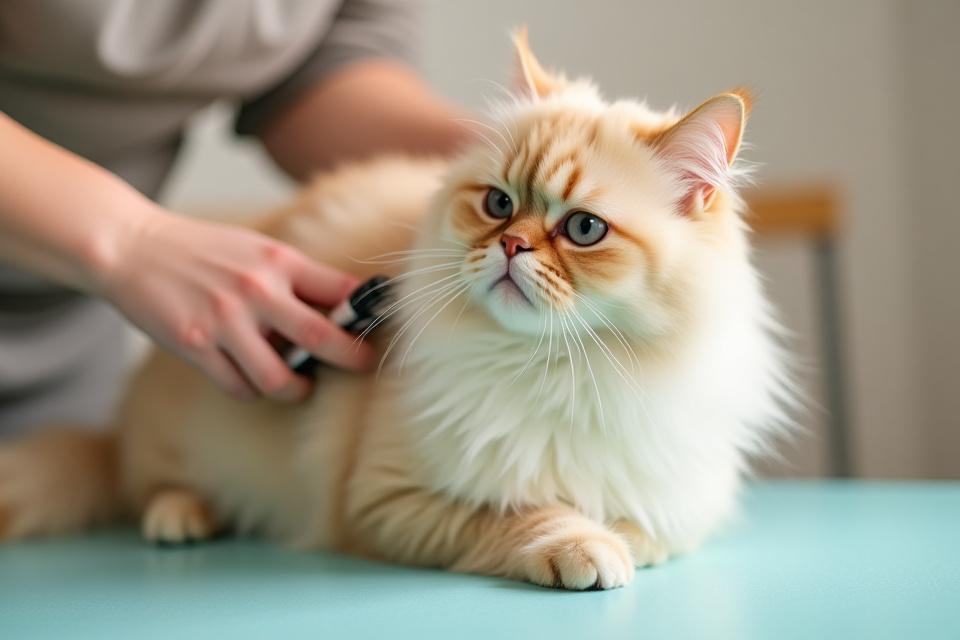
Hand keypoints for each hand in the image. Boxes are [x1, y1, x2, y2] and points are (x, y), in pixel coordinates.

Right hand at [99, 206, 373, 400]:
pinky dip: (252, 391)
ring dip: (297, 389)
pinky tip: (252, 382)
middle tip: (365, 366)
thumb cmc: (201, 250)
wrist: (130, 246)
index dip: (369, 311)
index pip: (341, 290)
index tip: (381, 327)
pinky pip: (239, 386)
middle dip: (352, 358)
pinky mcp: (195, 345)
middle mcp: (256, 290)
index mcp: (277, 261)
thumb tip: (344, 306)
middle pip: (322, 336)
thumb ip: (294, 275)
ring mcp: (224, 320)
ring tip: (301, 387)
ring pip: (279, 378)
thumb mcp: (255, 248)